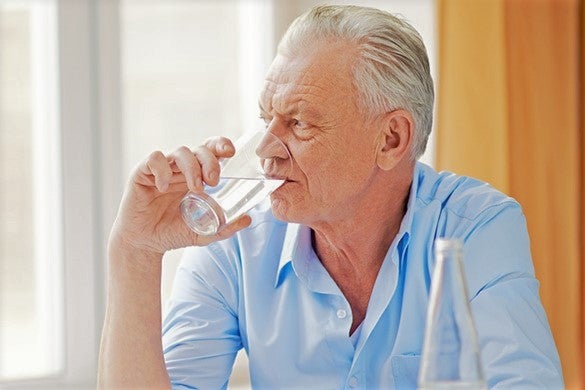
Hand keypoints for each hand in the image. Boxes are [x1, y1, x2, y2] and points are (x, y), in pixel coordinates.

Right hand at [109, 136, 251, 256]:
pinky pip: (153, 159)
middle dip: (210, 161)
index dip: (221, 145)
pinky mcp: (142, 173)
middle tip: (214, 180)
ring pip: (180, 151)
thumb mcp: (203, 232)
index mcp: (196, 176)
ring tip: (195, 189)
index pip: (210, 150)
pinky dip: (162, 170)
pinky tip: (164, 187)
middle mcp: (180, 169)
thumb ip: (224, 227)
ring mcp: (162, 170)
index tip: (231, 153)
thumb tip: (247, 219)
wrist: (144, 245)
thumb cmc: (172, 233)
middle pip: (199, 149)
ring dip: (192, 167)